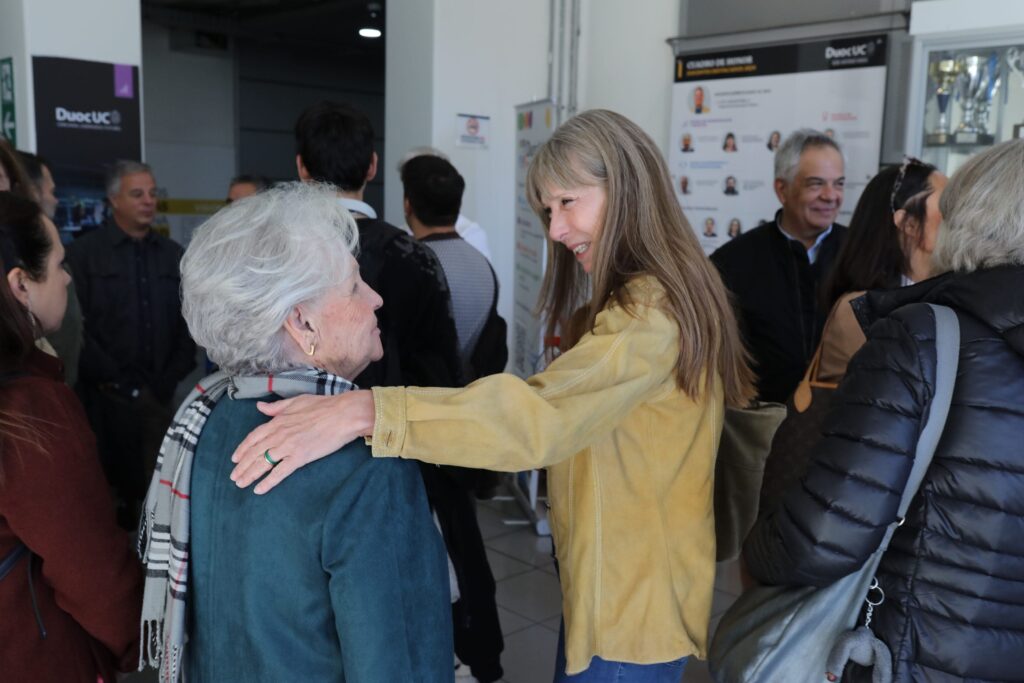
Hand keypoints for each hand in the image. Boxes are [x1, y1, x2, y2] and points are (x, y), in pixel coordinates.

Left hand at [229, 390, 375, 493]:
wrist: (343, 415)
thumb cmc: (324, 406)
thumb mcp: (297, 401)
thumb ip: (277, 407)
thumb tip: (260, 407)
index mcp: (278, 421)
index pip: (254, 437)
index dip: (242, 449)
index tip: (235, 459)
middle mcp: (279, 434)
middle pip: (254, 452)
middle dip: (242, 466)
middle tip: (234, 477)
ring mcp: (289, 446)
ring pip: (263, 463)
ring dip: (250, 475)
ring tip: (241, 484)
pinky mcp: (300, 457)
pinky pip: (280, 472)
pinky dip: (268, 482)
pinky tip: (259, 489)